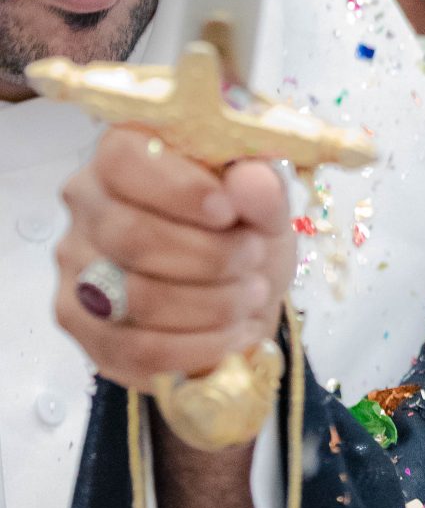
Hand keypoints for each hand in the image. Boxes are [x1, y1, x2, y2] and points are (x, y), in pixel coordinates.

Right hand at [55, 127, 292, 392]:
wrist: (241, 295)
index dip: (178, 189)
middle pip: (131, 236)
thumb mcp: (264, 204)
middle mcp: (85, 210)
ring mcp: (76, 273)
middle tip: (254, 259)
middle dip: (209, 255)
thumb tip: (252, 184)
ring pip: (136, 298)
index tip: (228, 212)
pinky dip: (201, 346)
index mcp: (120, 158)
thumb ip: (261, 189)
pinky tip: (236, 333)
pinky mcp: (86, 332)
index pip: (123, 161)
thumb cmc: (242, 234)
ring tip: (252, 295)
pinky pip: (140, 349)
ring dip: (213, 303)